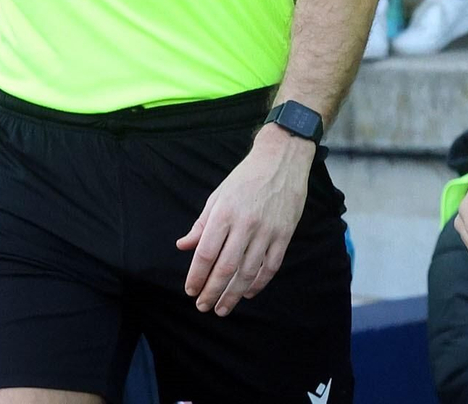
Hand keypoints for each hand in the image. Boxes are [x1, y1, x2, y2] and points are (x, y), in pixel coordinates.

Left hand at [177, 125, 313, 315]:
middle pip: (226, 268)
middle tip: (203, 307)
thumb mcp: (218, 196)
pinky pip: (271, 265)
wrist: (282, 160)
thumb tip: (183, 246)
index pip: (206, 253)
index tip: (190, 291)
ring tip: (223, 308)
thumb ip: (201, 224)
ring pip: (248, 271)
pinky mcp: (285, 233)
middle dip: (212, 291)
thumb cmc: (246, 177)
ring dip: (234, 294)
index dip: (196, 276)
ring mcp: (267, 230)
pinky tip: (249, 292)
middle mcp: (245, 224)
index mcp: (224, 213)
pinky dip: (259, 283)